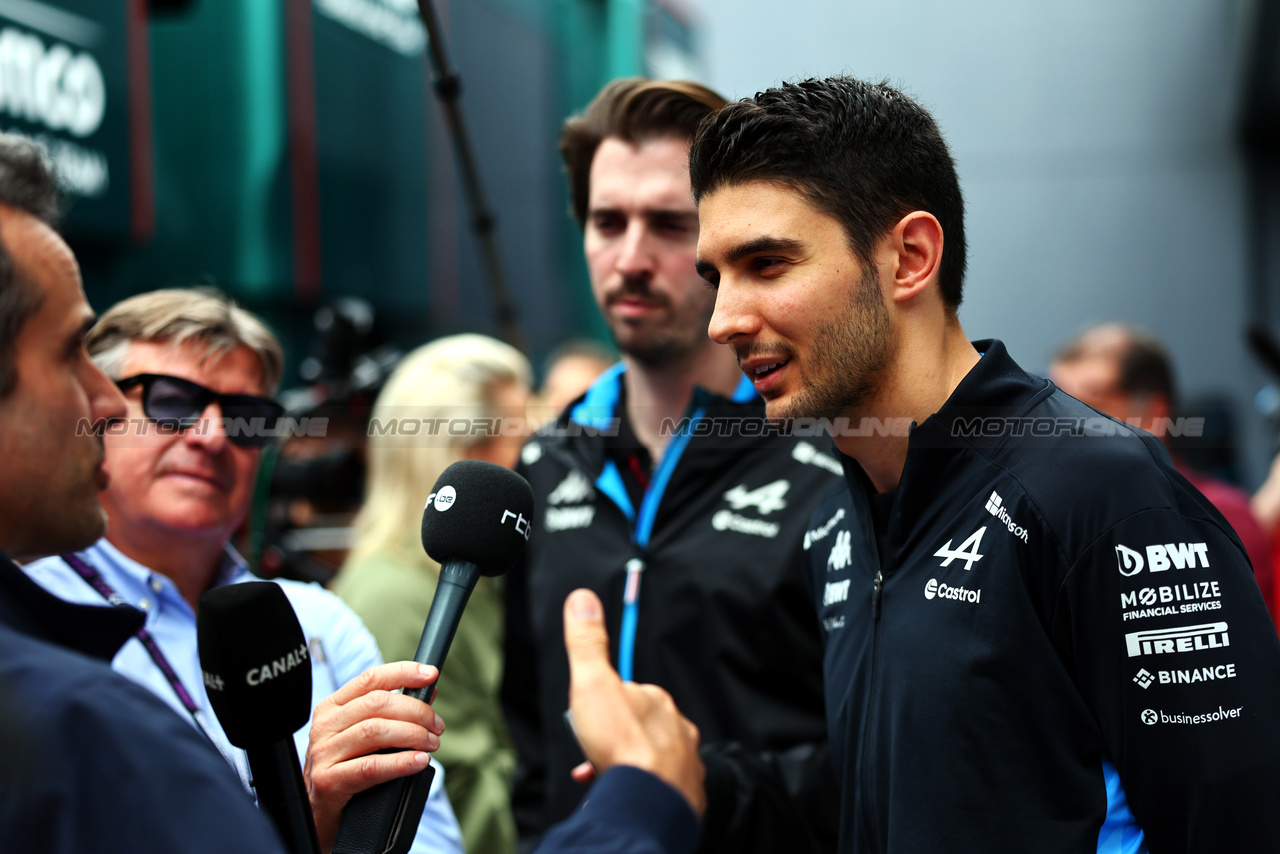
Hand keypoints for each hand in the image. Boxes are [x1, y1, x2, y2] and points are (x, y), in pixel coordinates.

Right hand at [304, 662, 443, 851]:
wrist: (319, 814)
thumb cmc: (345, 770)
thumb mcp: (366, 736)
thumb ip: (393, 711)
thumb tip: (428, 690)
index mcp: (332, 707)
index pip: (370, 679)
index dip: (403, 672)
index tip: (431, 674)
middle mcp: (325, 726)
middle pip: (377, 703)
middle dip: (416, 711)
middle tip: (437, 725)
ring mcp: (324, 753)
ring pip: (375, 731)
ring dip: (412, 735)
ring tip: (432, 744)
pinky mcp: (328, 782)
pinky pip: (371, 767)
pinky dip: (401, 762)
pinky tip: (419, 761)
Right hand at [562, 588, 705, 815]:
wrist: (647, 801)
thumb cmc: (620, 744)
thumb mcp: (592, 683)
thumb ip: (586, 643)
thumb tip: (582, 599)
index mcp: (657, 700)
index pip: (630, 695)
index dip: (605, 708)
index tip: (591, 721)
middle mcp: (677, 729)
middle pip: (641, 729)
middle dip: (616, 739)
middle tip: (595, 750)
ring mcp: (685, 764)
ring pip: (651, 760)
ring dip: (627, 766)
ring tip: (605, 778)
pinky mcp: (686, 796)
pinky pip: (661, 789)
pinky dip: (642, 790)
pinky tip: (623, 794)